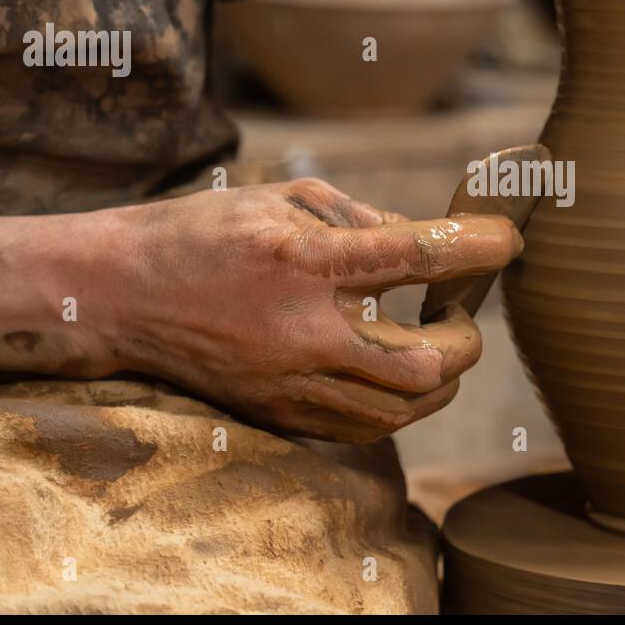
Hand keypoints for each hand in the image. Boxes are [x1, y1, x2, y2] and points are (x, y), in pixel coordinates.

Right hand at [0, 179, 522, 442]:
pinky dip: (399, 404)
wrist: (116, 296)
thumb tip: (422, 243)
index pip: (414, 255)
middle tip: (463, 313)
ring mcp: (291, 383)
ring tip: (438, 345)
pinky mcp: (280, 413)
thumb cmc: (201, 234)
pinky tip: (398, 374)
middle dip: (466, 339)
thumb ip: (360, 217)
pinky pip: (366, 427)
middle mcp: (303, 332)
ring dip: (441, 380)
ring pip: (404, 409)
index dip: (476, 246)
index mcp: (302, 261)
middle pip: (426, 361)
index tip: (508, 239)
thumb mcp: (281, 197)